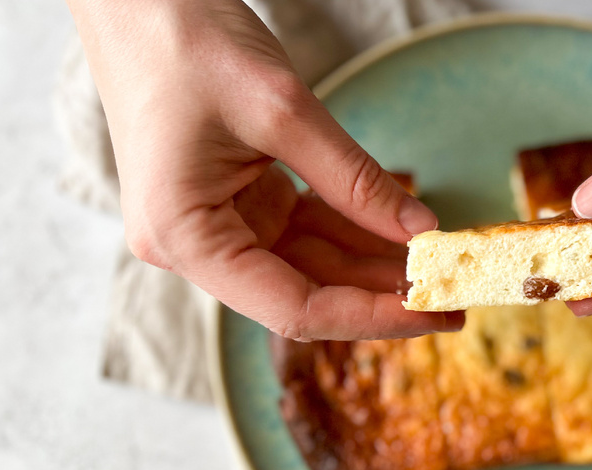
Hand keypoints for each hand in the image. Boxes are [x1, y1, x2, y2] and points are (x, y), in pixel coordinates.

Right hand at [67, 0, 461, 339]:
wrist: (138, 0)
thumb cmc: (187, 43)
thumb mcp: (282, 111)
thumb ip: (355, 181)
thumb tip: (419, 231)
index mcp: (184, 237)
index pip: (293, 308)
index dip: (369, 316)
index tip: (433, 311)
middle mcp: (193, 245)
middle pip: (302, 293)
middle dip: (378, 296)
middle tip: (453, 301)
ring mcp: (213, 225)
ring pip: (307, 265)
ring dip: (370, 267)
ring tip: (438, 269)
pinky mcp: (232, 202)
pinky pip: (301, 231)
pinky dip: (350, 233)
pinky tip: (401, 237)